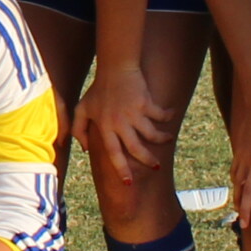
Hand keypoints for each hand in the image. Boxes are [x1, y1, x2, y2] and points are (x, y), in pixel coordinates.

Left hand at [76, 62, 171, 177]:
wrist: (115, 67)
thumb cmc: (98, 89)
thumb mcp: (82, 108)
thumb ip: (78, 129)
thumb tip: (85, 150)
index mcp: (105, 127)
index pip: (113, 153)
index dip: (121, 169)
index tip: (129, 182)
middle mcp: (120, 122)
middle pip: (135, 148)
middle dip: (147, 159)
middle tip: (155, 166)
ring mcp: (133, 113)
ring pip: (151, 133)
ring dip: (162, 138)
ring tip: (168, 138)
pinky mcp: (145, 102)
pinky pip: (160, 114)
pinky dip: (167, 116)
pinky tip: (172, 115)